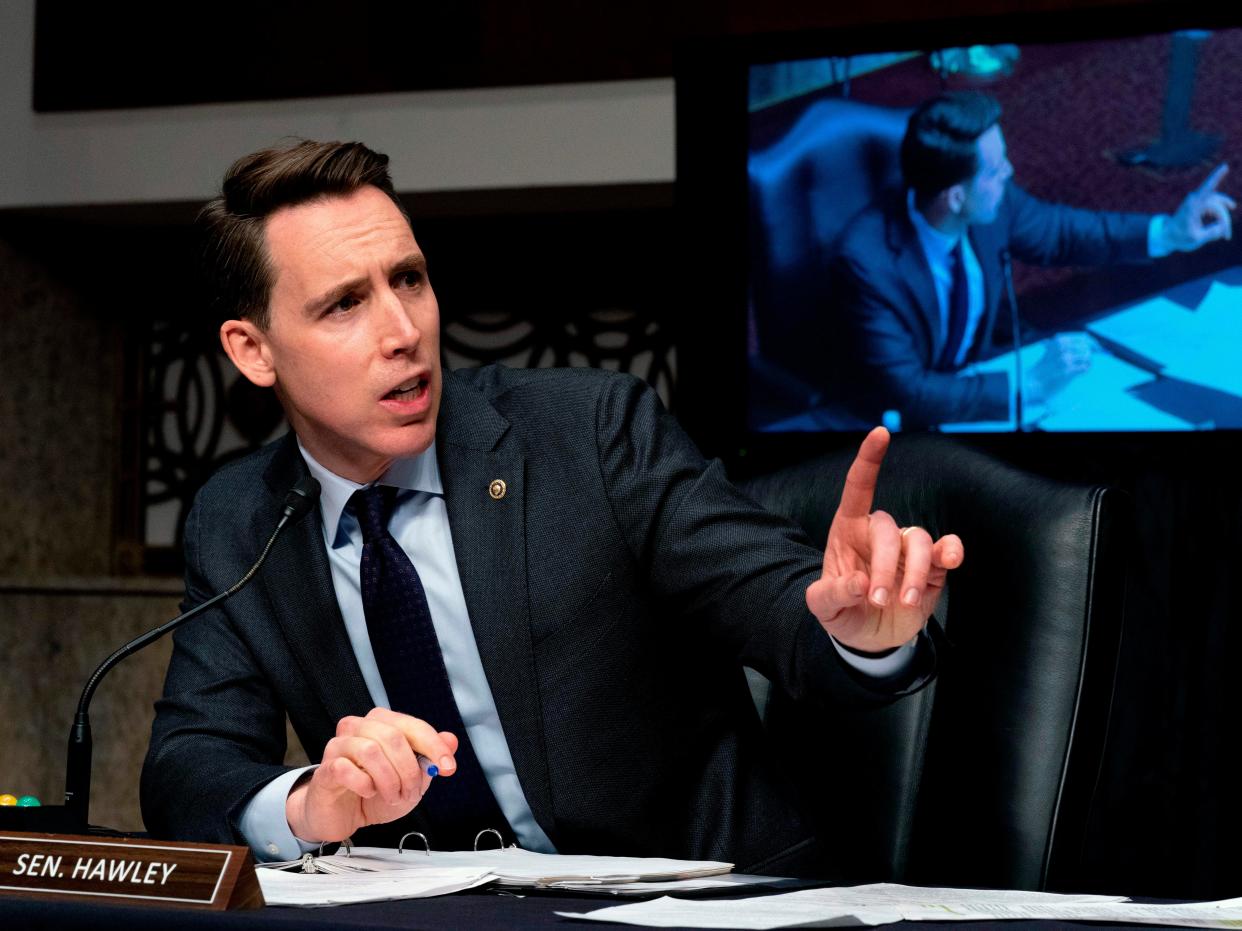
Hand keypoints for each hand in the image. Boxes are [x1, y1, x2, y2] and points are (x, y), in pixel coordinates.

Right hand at [286, 707, 457, 842]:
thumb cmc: (374, 792)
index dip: (434, 746)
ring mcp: (339, 746)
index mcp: (382, 724)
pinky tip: (368, 792)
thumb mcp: (410, 779)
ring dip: (389, 780)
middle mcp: (359, 728)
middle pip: (393, 736)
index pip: (413, 725)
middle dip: (409, 769)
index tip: (447, 767)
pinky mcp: (326, 769)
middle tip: (411, 792)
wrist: (342, 816)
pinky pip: (346, 769)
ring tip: (392, 796)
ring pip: (370, 750)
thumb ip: (429, 758)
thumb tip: (450, 740)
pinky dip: (365, 785)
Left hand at [805, 427, 963, 651]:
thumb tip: (860, 583)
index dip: (869, 460)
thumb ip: (834, 594)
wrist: (868, 637)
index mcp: (848, 530)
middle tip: (877, 599)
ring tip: (906, 601)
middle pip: (889, 530)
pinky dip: (951, 552)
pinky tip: (950, 561)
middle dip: (884, 566)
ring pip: (920, 541)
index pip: (858, 488)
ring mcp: (907, 550)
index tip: (881, 433)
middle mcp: (880, 533)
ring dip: (914, 573)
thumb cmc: (841, 610)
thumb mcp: (823, 606)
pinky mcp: (932, 568)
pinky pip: (946, 550)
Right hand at [1026, 332, 1092, 404]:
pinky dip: (1085, 370)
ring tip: (1081, 369)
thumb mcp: (1054, 350)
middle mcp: (1063, 347)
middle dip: (1090, 355)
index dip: (1093, 343)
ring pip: (1088, 357)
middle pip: (1087, 347)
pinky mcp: (1068, 370)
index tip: (1098, 348)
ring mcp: (1066, 358)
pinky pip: (1085, 367)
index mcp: (1060, 340)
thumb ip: (1070, 345)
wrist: (1035, 380)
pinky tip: (1080, 373)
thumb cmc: (1046, 367)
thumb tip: (1093, 344)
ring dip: (1087, 363)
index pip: (1083, 337)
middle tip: (1087, 361)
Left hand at [1164, 164, 1234, 251]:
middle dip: (1224, 220)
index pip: (1206, 190)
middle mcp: (1195, 200)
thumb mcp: (1195, 239)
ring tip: (1226, 235)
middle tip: (1226, 237)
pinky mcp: (1201, 203)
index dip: (1216, 178)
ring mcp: (1199, 200)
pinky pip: (1216, 206)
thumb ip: (1211, 233)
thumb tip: (1223, 226)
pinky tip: (1223, 225)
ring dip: (1224, 218)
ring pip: (1218, 205)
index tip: (1224, 166)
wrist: (1168, 236)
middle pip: (1217, 205)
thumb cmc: (1179, 237)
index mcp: (1192, 206)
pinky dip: (1220, 216)